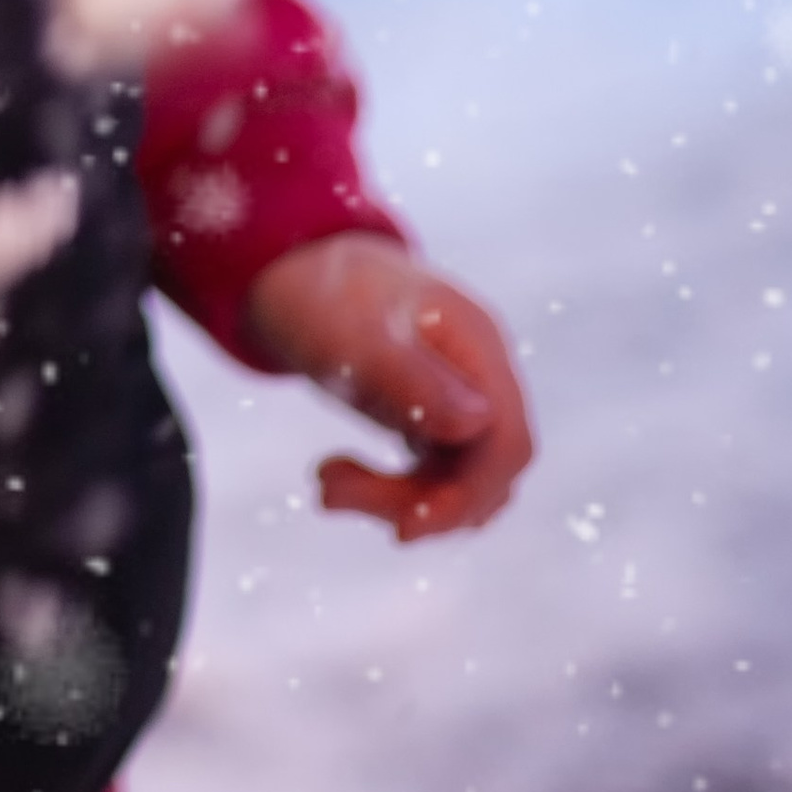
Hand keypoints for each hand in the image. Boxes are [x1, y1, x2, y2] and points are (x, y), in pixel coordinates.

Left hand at [241, 233, 534, 542]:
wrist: (284, 264)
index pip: (507, 441)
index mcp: (476, 343)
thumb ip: (413, 378)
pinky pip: (431, 472)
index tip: (406, 528)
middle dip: (416, 499)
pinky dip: (388, 488)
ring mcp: (457, 392)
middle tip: (329, 492)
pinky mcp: (429, 411)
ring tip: (324, 484)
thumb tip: (480, 425)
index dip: (471, 493)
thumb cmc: (317, 291)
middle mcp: (478, 372)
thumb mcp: (352, 336)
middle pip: (483, 470)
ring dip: (395, 498)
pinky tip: (335, 478)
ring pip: (457, 480)